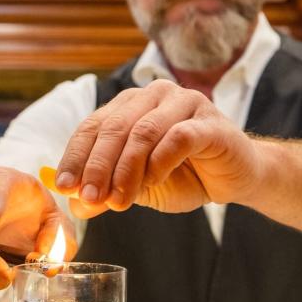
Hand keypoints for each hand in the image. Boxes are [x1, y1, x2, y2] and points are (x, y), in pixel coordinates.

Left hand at [54, 80, 258, 217]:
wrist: (236, 178)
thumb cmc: (184, 176)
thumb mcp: (138, 188)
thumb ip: (108, 192)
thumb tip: (76, 205)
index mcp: (130, 104)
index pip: (93, 126)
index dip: (76, 156)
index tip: (65, 186)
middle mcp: (154, 95)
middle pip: (115, 127)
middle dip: (97, 167)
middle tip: (90, 198)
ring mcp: (184, 103)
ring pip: (143, 132)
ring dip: (126, 170)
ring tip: (118, 201)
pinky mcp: (211, 122)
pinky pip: (178, 137)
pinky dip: (160, 161)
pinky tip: (153, 182)